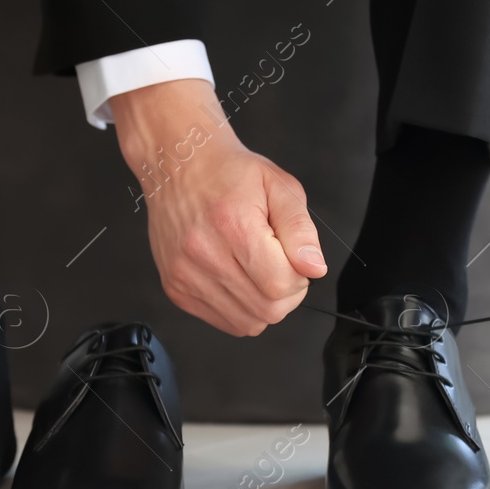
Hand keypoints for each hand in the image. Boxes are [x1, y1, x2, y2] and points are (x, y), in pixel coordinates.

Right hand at [112, 79, 328, 335]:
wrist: (178, 165)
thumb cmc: (229, 172)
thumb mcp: (279, 186)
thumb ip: (301, 230)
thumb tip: (314, 268)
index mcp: (234, 226)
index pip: (280, 285)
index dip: (299, 278)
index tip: (292, 258)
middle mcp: (204, 254)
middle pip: (266, 310)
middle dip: (285, 294)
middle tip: (278, 263)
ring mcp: (185, 275)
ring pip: (246, 323)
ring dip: (262, 304)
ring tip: (256, 270)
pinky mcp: (175, 288)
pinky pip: (222, 321)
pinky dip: (239, 308)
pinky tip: (236, 277)